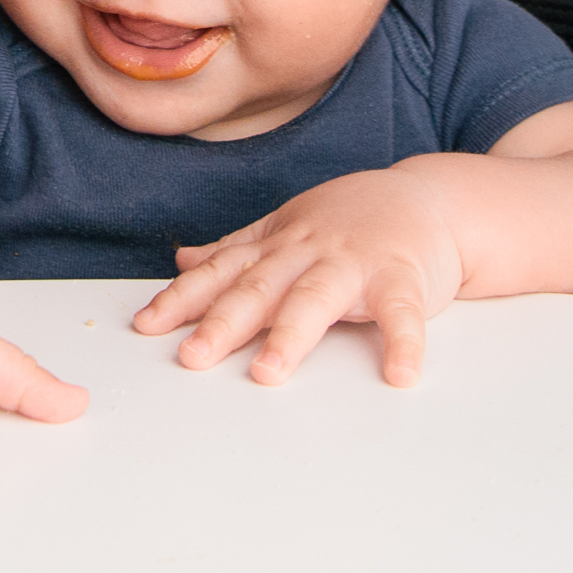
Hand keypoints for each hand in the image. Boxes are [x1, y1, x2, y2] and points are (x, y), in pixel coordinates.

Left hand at [133, 166, 465, 387]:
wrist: (426, 198)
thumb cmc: (349, 221)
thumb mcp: (285, 229)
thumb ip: (235, 250)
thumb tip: (181, 262)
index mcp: (276, 246)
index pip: (220, 273)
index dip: (181, 298)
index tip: (145, 326)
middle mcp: (307, 251)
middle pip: (258, 289)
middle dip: (222, 322)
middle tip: (191, 356)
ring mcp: (354, 263)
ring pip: (317, 298)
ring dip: (291, 334)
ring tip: (268, 371)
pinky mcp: (404, 277)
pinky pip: (403, 312)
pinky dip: (403, 342)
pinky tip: (398, 374)